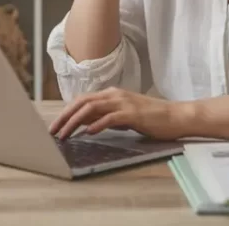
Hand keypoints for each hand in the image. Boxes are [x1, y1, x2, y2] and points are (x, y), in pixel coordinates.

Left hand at [48, 87, 188, 140]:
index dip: (66, 112)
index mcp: (111, 94)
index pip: (82, 100)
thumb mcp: (124, 116)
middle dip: (65, 116)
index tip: (55, 125)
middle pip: (82, 102)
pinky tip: (88, 133)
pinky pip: (110, 117)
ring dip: (75, 122)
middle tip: (53, 131)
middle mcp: (114, 95)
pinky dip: (97, 124)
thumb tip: (85, 124)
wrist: (176, 116)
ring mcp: (124, 103)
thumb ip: (106, 117)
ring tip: (64, 135)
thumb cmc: (151, 118)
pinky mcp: (133, 114)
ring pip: (92, 108)